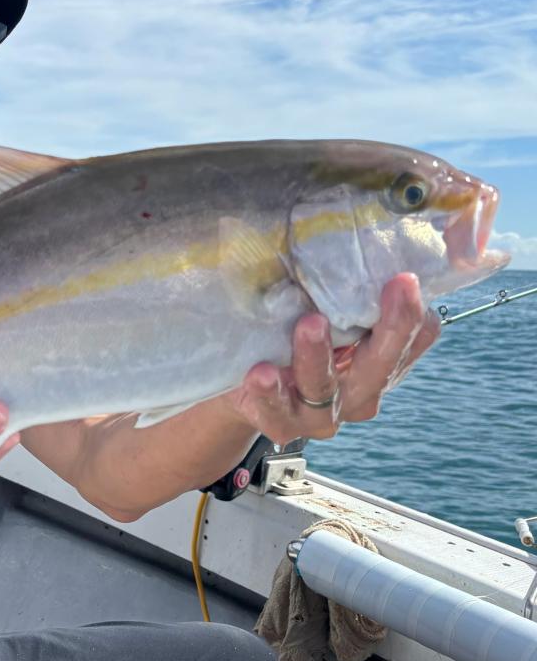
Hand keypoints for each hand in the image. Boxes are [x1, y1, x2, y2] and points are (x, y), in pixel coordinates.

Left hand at [229, 273, 440, 444]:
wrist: (244, 390)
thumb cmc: (291, 339)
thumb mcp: (322, 312)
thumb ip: (342, 292)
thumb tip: (356, 237)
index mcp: (378, 363)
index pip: (412, 341)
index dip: (415, 314)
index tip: (408, 277)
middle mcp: (358, 393)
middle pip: (380, 366)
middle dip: (391, 326)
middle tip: (396, 286)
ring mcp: (321, 414)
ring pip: (326, 388)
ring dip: (318, 356)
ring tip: (310, 323)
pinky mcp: (281, 424)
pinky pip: (276, 410)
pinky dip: (269, 392)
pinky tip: (262, 373)